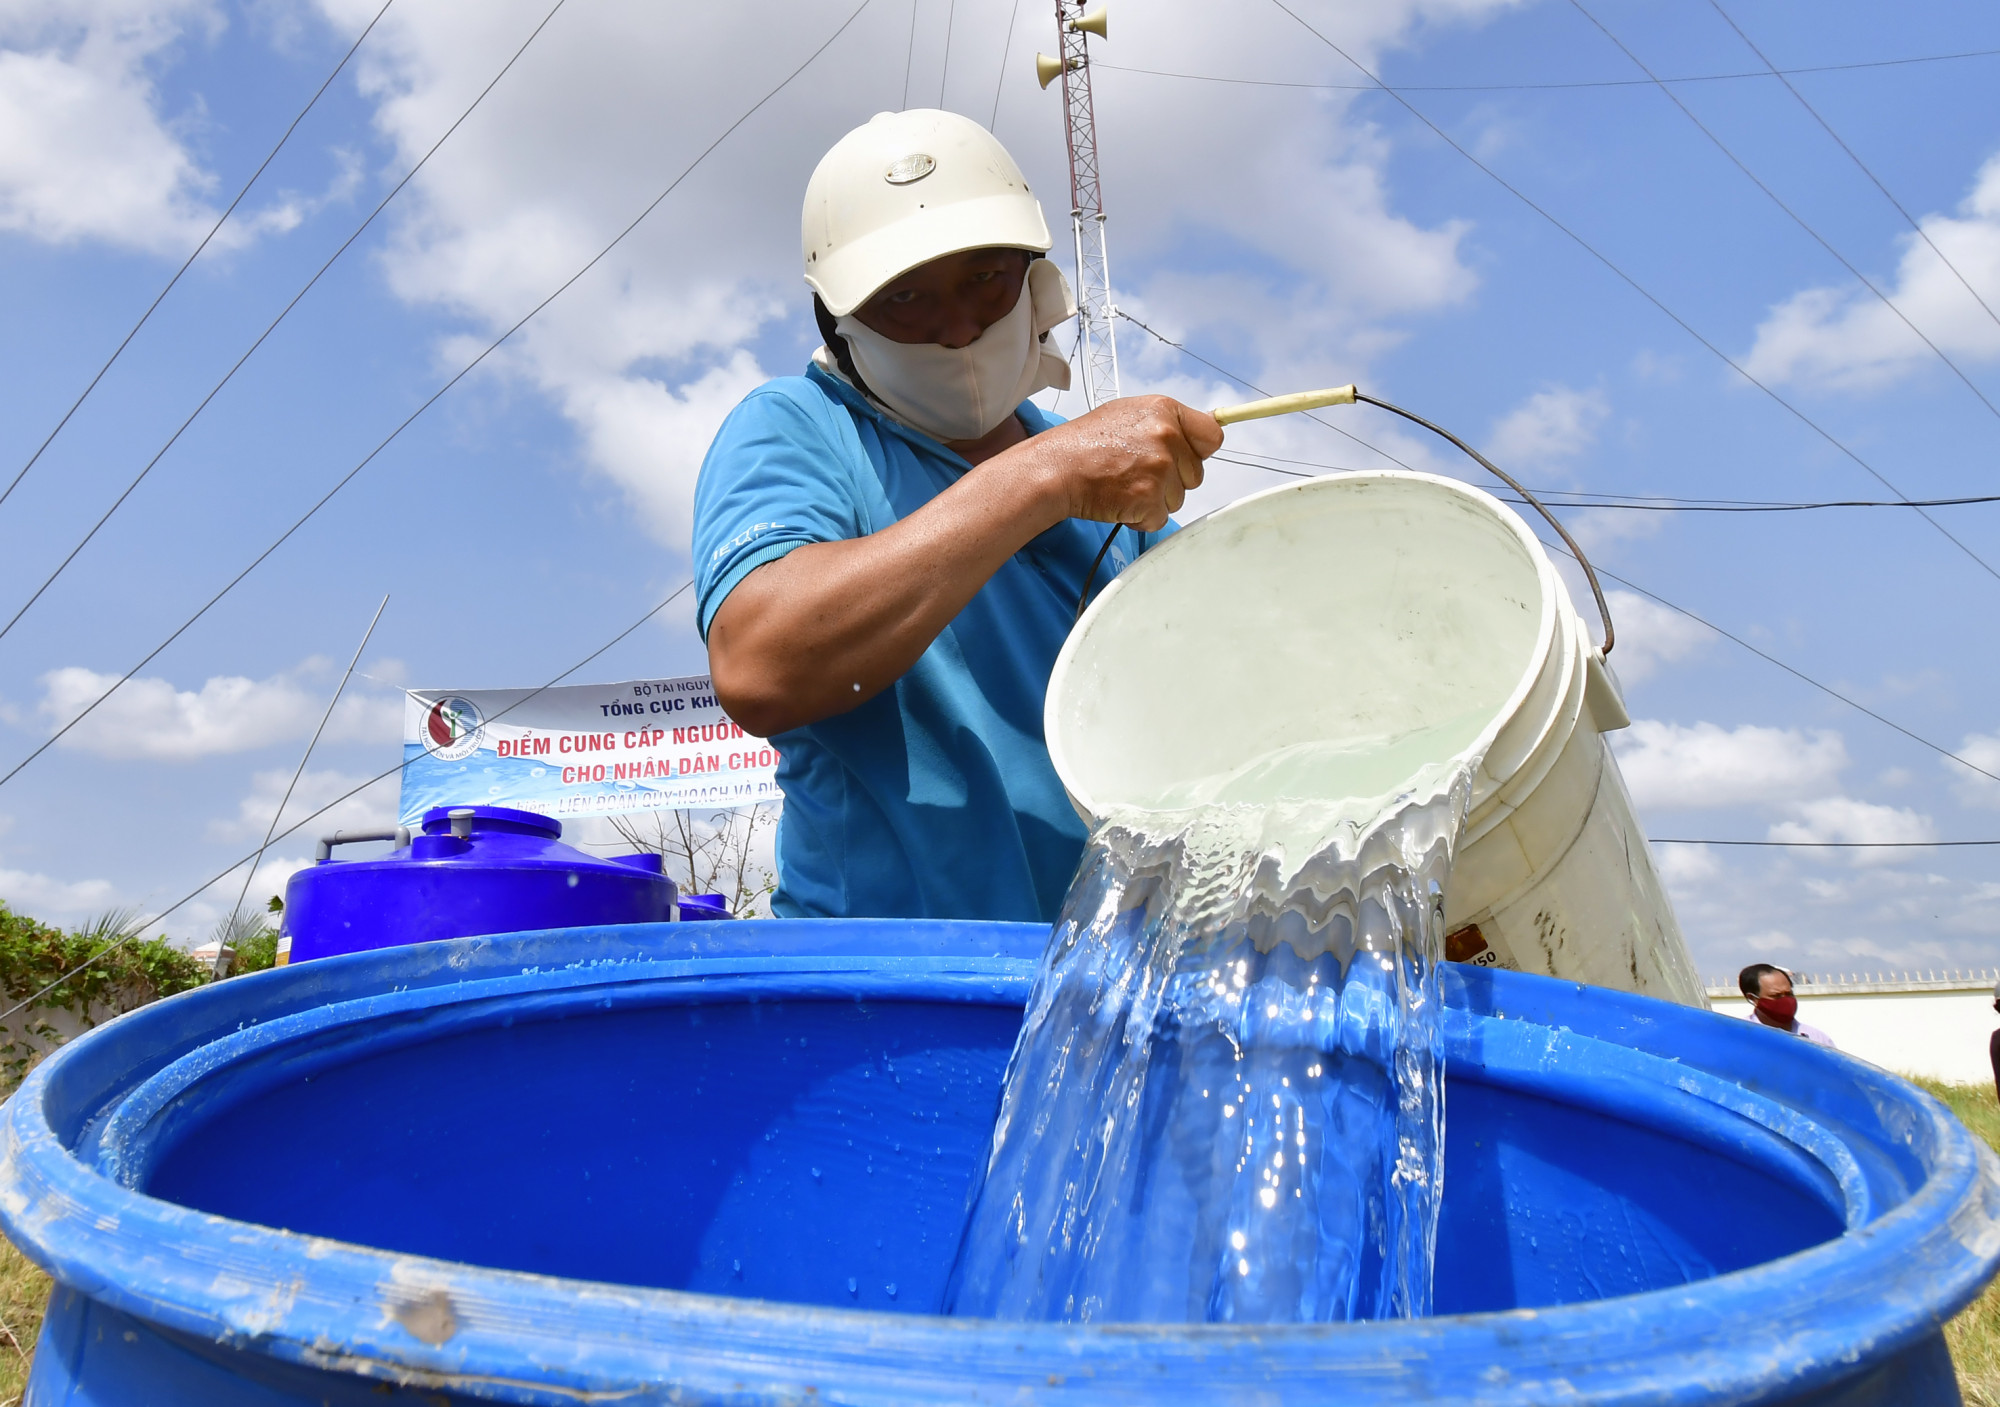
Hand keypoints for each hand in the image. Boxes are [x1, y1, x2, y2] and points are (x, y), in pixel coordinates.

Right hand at [1007, 395, 1222, 531]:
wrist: (1057, 468)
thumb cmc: (1087, 443)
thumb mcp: (1130, 414)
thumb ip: (1166, 424)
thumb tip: (1202, 436)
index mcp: (1165, 411)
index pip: (1212, 435)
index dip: (1200, 451)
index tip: (1189, 458)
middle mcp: (1167, 437)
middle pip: (1195, 475)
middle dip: (1171, 481)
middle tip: (1136, 473)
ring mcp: (1159, 468)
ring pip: (1178, 499)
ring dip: (1154, 500)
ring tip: (1124, 485)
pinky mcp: (1148, 498)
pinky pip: (1159, 519)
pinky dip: (1141, 517)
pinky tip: (1119, 501)